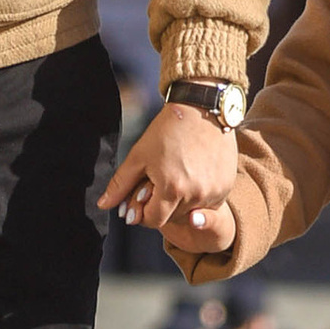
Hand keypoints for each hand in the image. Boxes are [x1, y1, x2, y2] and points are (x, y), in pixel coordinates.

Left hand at [101, 101, 239, 245]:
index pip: (153, 220)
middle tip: (161, 182)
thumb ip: (120, 185)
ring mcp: (214, 191)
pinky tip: (194, 174)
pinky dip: (199, 195)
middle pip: (173, 218)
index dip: (144, 212)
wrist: (202, 108)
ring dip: (182, 201)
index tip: (144, 197)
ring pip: (192, 212)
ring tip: (177, 176)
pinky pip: (210, 202)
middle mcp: (195, 195)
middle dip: (162, 205)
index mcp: (171, 189)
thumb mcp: (139, 156)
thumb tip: (103, 205)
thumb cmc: (168, 130)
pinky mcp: (226, 185)